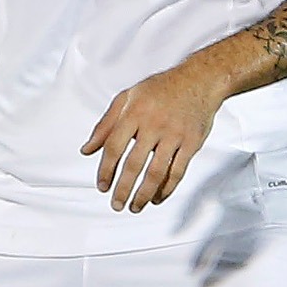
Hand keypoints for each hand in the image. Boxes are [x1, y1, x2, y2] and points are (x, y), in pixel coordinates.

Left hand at [82, 58, 230, 210]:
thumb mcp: (126, 98)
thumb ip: (105, 125)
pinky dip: (167, 188)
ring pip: (157, 172)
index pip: (113, 148)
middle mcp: (153, 125)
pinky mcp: (192, 142)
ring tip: (135, 206)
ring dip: (144, 194)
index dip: (106, 170)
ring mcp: (174, 135)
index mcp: (133, 114)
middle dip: (123, 189)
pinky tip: (158, 197)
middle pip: (134, 164)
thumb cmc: (160, 89)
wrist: (199, 80)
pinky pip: (178, 171)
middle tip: (116, 205)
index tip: (102, 187)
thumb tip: (86, 150)